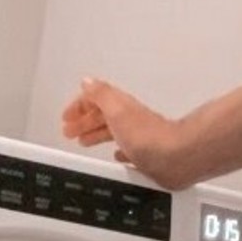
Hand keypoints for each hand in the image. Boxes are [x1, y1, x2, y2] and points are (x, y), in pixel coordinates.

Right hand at [61, 78, 188, 188]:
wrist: (175, 158)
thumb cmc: (148, 137)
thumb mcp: (117, 109)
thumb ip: (101, 94)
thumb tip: (87, 81)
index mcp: (122, 107)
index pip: (95, 100)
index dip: (79, 106)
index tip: (66, 116)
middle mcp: (131, 120)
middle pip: (103, 116)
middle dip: (84, 121)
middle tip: (71, 129)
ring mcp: (139, 138)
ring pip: (112, 132)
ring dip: (96, 134)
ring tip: (84, 141)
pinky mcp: (146, 156)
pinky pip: (127, 150)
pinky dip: (117, 151)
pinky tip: (116, 156)